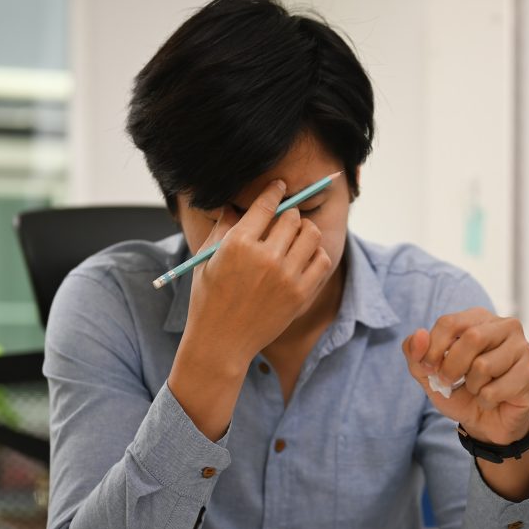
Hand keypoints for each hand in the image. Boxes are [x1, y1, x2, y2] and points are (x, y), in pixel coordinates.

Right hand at [183, 180, 332, 366]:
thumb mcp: (207, 259)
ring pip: (311, 234)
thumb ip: (223, 228)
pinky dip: (316, 253)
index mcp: (238, 244)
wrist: (221, 342)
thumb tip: (233, 204)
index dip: (275, 191)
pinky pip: (321, 260)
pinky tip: (304, 258)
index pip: (266, 205)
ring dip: (304, 230)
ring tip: (296, 237)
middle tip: (284, 220)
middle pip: (292, 217)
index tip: (280, 186)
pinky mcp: (300, 294)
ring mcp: (286, 276)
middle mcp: (265, 257)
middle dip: (288, 214)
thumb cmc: (208, 299)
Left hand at [401, 308, 528, 445]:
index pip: (449, 322)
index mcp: (479, 318)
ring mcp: (522, 348)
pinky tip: (492, 399)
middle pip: (471, 338)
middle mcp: (505, 326)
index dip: (432, 348)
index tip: (427, 368)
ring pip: (484, 366)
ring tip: (477, 388)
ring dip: (471, 386)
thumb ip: (415, 353)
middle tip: (449, 381)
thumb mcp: (429, 374)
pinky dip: (485, 401)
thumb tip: (418, 335)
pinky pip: (495, 389)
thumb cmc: (460, 391)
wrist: (486, 422)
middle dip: (451, 367)